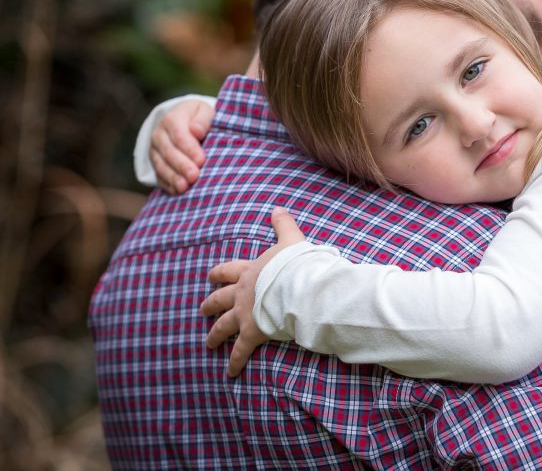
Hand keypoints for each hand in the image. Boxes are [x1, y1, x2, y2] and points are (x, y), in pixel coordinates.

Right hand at [150, 99, 213, 193]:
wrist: (184, 121)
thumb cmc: (199, 118)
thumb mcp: (204, 111)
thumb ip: (203, 119)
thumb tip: (197, 130)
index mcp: (171, 119)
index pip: (179, 135)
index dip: (190, 149)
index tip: (201, 160)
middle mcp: (159, 134)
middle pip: (168, 152)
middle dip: (181, 165)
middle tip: (194, 176)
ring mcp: (154, 150)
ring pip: (161, 165)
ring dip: (173, 177)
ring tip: (184, 187)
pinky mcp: (155, 162)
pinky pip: (158, 175)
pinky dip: (166, 184)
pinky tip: (176, 191)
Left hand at [201, 207, 306, 375]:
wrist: (298, 286)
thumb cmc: (296, 264)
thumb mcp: (291, 239)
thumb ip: (283, 224)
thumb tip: (277, 208)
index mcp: (250, 271)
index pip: (228, 271)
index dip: (218, 273)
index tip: (210, 275)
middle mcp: (242, 293)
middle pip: (219, 299)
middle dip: (210, 305)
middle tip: (202, 310)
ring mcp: (244, 314)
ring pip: (223, 326)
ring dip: (215, 335)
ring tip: (208, 343)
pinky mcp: (251, 333)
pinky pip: (240, 351)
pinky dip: (235, 362)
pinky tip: (230, 373)